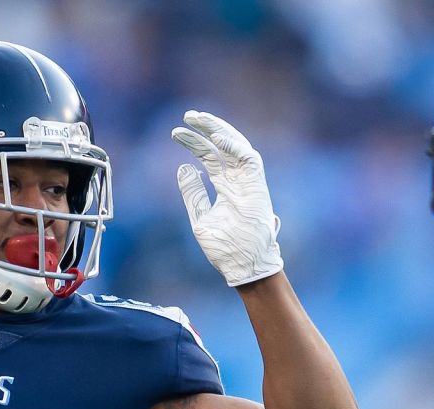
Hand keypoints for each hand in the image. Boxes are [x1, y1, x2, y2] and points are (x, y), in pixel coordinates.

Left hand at [172, 110, 282, 286]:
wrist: (243, 267)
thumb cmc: (225, 248)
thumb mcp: (200, 217)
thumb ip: (193, 193)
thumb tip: (183, 168)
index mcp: (226, 187)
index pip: (211, 157)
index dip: (195, 143)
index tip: (176, 133)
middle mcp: (238, 181)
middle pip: (222, 147)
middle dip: (206, 129)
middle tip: (187, 116)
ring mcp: (248, 182)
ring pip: (236, 146)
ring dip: (218, 130)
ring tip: (198, 118)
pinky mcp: (257, 186)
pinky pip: (249, 159)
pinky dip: (234, 145)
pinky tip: (216, 136)